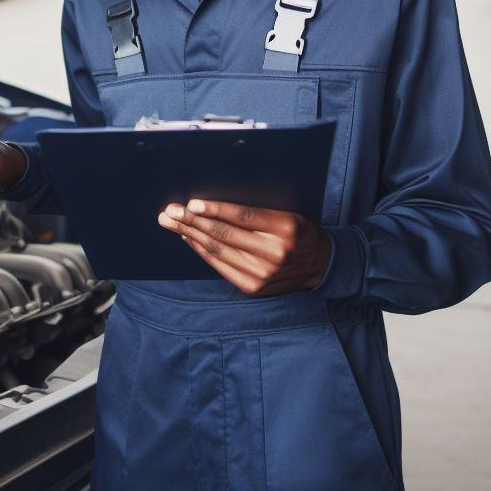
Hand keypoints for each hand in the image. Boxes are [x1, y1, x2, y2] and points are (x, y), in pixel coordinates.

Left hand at [157, 197, 331, 295]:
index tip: (192, 203)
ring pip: (218, 250)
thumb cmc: (298, 232)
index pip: (244, 217)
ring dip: (190, 234)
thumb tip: (212, 204)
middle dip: (192, 221)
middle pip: (225, 234)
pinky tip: (188, 238)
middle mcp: (274, 252)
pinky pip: (220, 265)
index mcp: (285, 228)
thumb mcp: (286, 214)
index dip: (216, 209)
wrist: (321, 265)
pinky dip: (201, 250)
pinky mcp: (253, 287)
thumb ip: (255, 211)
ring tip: (170, 222)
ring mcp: (263, 274)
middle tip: (169, 211)